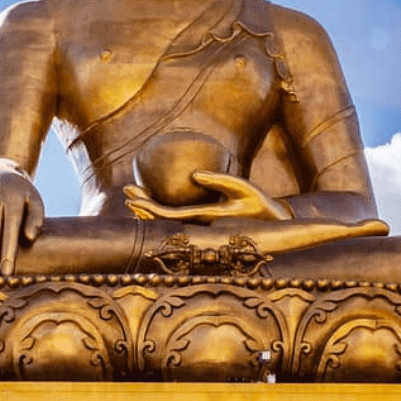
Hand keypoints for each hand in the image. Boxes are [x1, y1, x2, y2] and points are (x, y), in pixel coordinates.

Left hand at [123, 171, 292, 223]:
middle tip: (126, 191)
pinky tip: (153, 200)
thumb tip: (193, 173)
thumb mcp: (243, 188)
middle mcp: (199, 226)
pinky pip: (177, 218)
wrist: (274, 225)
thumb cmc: (259, 205)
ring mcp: (200, 226)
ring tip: (133, 195)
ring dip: (150, 209)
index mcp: (205, 219)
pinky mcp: (204, 222)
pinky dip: (162, 211)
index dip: (149, 208)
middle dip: (143, 207)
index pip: (169, 216)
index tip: (133, 197)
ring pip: (168, 222)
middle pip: (163, 221)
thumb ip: (219, 180)